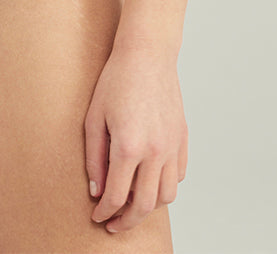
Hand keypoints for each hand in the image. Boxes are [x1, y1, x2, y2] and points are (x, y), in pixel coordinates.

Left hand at [84, 42, 187, 234]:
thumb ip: (94, 157)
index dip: (105, 212)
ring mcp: (172, 146)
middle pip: (144, 205)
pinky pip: (179, 175)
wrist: (147, 53)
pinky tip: (150, 178)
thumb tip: (97, 190)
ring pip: (166, 195)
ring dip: (149, 205)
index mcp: (129, 146)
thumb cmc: (116, 79)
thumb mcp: (94, 117)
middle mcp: (155, 151)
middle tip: (114, 223)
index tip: (97, 217)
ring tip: (132, 201)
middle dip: (127, 221)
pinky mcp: (183, 138)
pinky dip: (166, 184)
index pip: (116, 196)